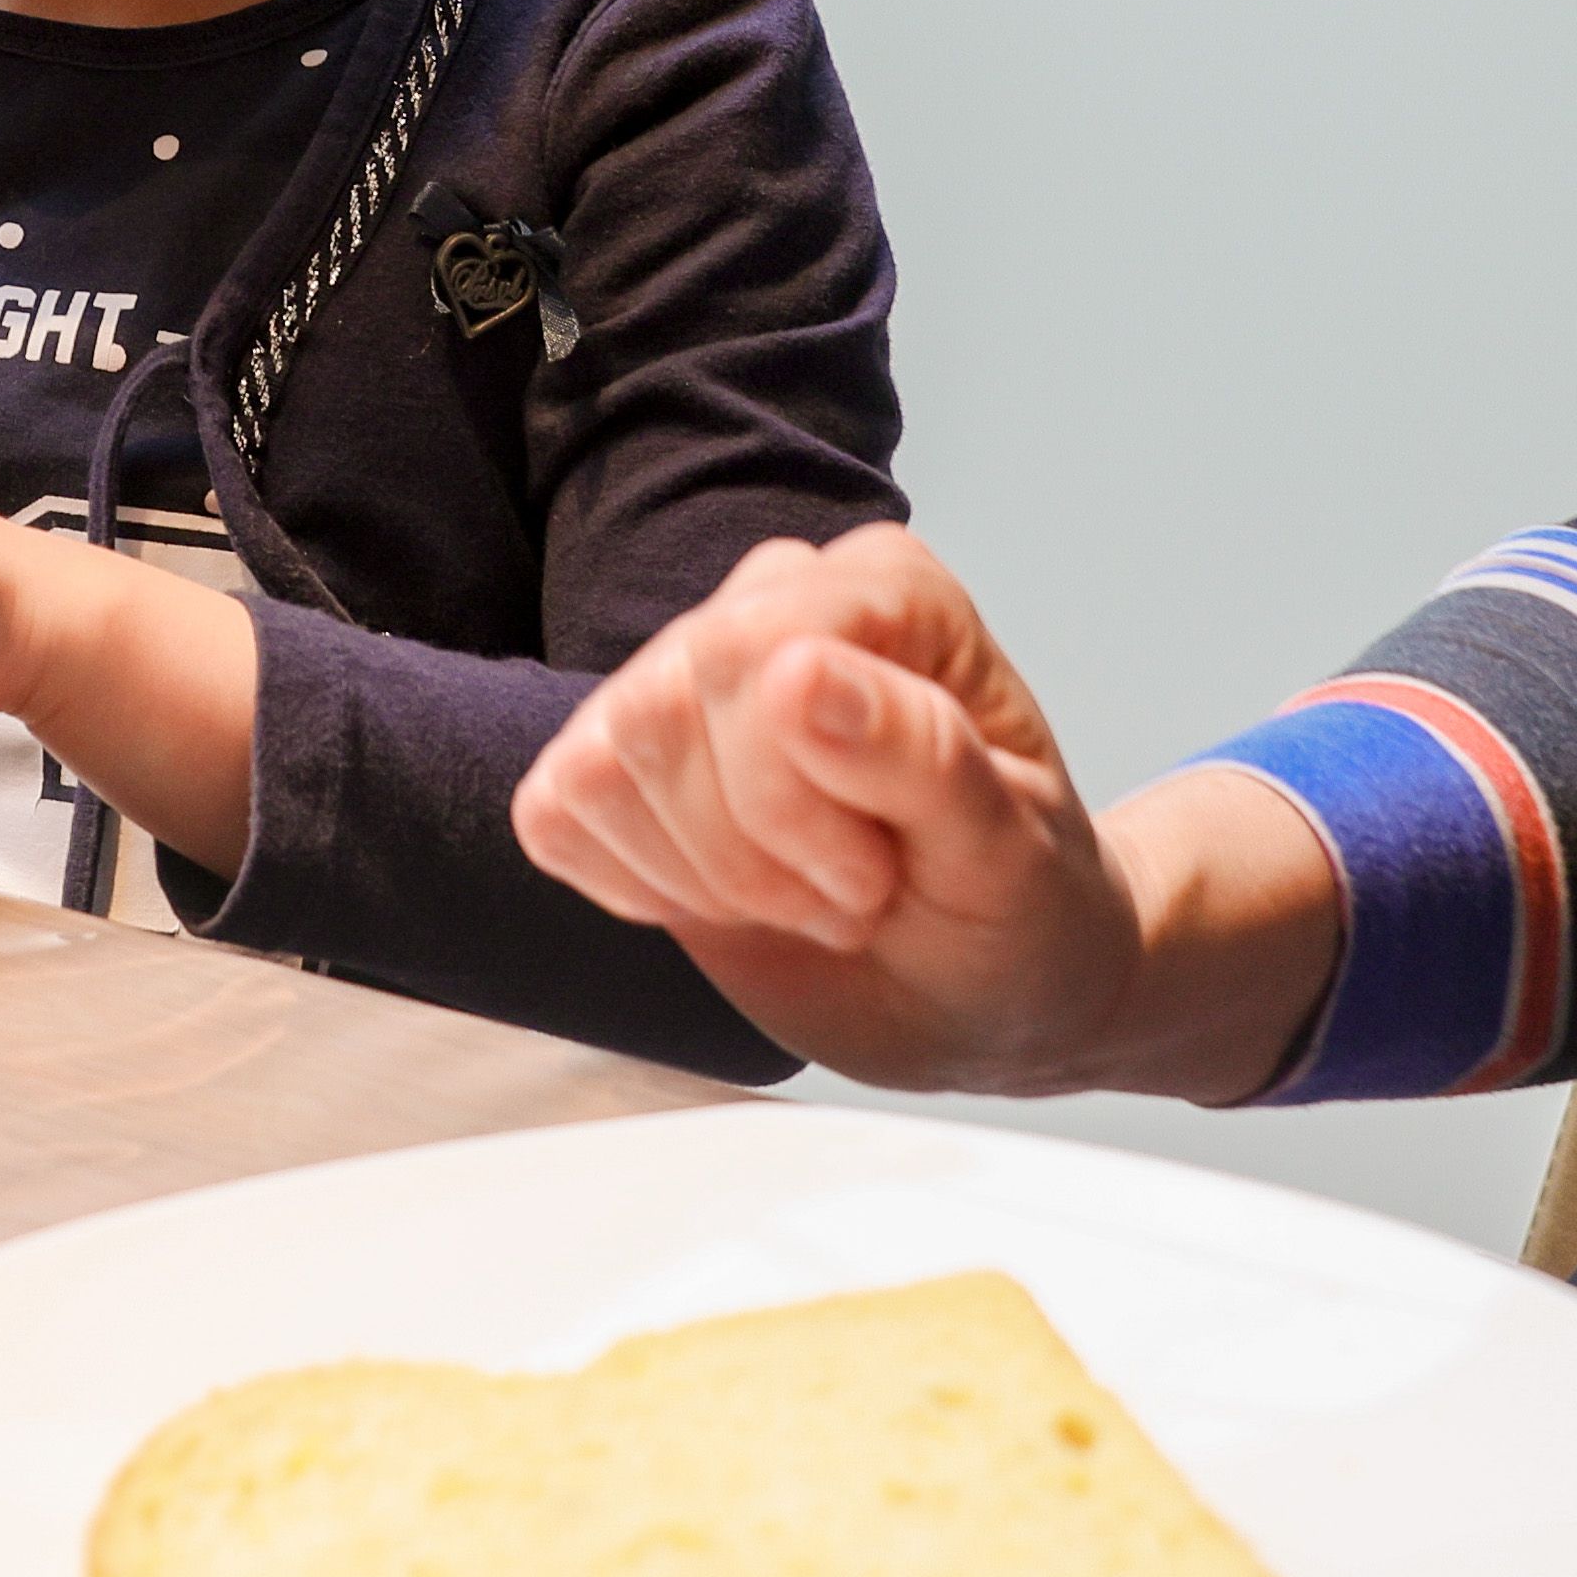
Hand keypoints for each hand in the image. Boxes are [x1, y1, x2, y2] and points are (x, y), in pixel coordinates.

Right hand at [510, 531, 1154, 1090]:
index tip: (874, 882)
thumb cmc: (1021, 909)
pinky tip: (726, 900)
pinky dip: (634, 889)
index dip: (785, 800)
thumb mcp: (1008, 853)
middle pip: (659, 710)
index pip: (745, 655)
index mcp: (882, 589)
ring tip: (799, 897)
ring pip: (599, 765)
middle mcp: (774, 604)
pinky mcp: (622, 761)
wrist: (987, 986)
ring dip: (702, 880)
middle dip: (747, 854)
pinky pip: (555, 812)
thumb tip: (799, 672)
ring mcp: (688, 674)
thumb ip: (922, 755)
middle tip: (849, 899)